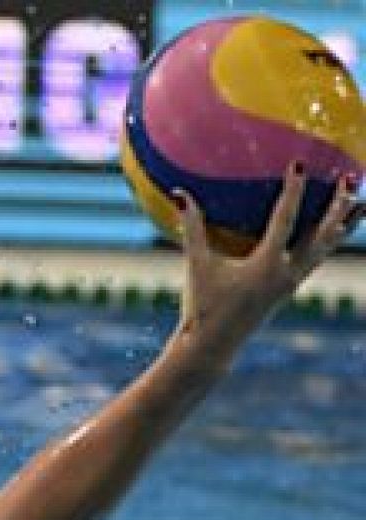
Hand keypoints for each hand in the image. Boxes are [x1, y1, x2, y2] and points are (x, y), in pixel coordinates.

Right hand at [174, 164, 360, 340]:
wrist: (214, 346)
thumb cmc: (202, 306)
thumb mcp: (197, 265)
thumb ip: (192, 228)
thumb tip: (178, 194)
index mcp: (267, 265)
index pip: (286, 219)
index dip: (293, 191)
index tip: (299, 165)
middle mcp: (287, 273)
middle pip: (322, 234)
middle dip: (337, 205)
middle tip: (350, 178)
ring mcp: (292, 282)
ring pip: (326, 247)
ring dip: (343, 224)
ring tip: (360, 203)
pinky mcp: (289, 289)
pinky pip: (317, 258)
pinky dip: (330, 241)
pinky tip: (334, 232)